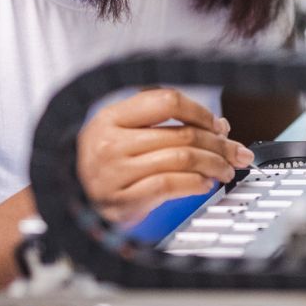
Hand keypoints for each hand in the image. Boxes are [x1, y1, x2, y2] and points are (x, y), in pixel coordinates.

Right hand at [77, 89, 253, 223]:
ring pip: (182, 159)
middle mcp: (111, 141)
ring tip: (225, 170)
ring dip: (213, 165)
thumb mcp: (124, 135)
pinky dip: (195, 184)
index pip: (167, 101)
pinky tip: (205, 184)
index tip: (219, 125)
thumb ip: (167, 126)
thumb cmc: (104, 166)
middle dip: (219, 144)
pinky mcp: (123, 199)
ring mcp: (115, 172)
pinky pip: (170, 185)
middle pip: (182, 134)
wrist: (69, 204)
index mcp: (112, 117)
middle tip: (236, 153)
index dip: (200, 112)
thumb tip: (219, 127)